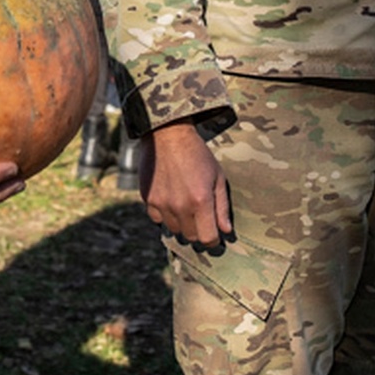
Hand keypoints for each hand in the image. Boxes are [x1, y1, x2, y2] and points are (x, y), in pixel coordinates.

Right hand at [140, 121, 231, 246]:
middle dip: (198, 230)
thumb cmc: (197, 154)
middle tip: (201, 216)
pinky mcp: (148, 199)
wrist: (167, 134)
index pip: (207, 238)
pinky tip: (170, 199)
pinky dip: (165, 214)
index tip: (215, 234)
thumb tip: (226, 230)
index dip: (213, 240)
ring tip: (185, 204)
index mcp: (201, 201)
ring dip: (181, 223)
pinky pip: (157, 219)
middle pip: (190, 236)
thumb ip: (222, 206)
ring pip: (173, 229)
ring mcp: (162, 204)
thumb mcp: (217, 176)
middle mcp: (180, 206)